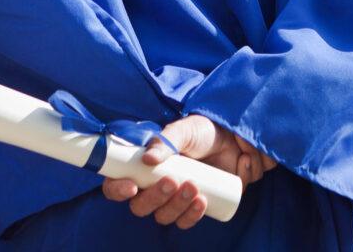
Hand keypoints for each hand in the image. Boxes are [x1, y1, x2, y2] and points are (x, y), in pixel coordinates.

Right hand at [99, 115, 274, 229]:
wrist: (235, 141)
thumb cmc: (203, 132)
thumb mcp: (184, 130)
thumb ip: (166, 140)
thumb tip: (148, 158)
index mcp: (142, 167)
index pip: (117, 184)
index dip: (117, 190)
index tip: (131, 186)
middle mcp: (153, 186)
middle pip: (141, 206)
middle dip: (155, 198)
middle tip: (172, 182)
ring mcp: (174, 199)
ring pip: (164, 216)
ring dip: (176, 206)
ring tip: (193, 187)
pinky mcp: (193, 207)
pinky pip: (186, 221)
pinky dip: (192, 216)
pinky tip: (202, 203)